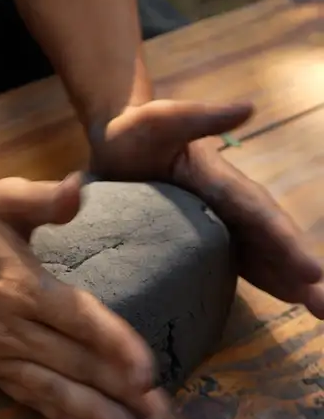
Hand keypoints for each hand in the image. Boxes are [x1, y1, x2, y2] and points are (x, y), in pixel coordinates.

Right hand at [0, 174, 173, 418]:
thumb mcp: (4, 196)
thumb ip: (44, 197)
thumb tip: (79, 187)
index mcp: (20, 285)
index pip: (76, 319)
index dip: (115, 346)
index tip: (150, 373)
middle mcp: (9, 328)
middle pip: (74, 364)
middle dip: (121, 394)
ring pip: (53, 390)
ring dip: (96, 414)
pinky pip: (30, 397)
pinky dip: (62, 416)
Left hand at [91, 100, 323, 318]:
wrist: (115, 139)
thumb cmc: (136, 129)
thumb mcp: (162, 119)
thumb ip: (201, 117)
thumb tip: (249, 108)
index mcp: (221, 180)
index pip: (259, 215)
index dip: (285, 243)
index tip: (313, 271)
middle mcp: (230, 203)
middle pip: (272, 240)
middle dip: (300, 272)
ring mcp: (221, 220)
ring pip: (264, 253)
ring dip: (292, 281)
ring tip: (321, 311)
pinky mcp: (206, 234)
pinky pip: (244, 258)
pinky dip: (268, 278)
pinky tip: (290, 297)